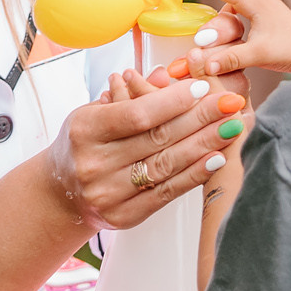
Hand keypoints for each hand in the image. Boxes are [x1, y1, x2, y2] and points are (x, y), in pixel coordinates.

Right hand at [45, 73, 249, 233]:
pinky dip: (195, 174)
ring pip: (166, 166)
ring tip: (231, 128)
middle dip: (200, 119)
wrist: (60, 192)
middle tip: (229, 104)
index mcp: (85, 129)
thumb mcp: (96, 111)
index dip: (173, 101)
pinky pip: (167, 193)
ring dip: (204, 145)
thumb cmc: (84, 143)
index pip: (136, 114)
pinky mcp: (124, 216)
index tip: (202, 87)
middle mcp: (94, 164)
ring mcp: (108, 193)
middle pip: (157, 139)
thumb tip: (168, 74)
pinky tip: (215, 158)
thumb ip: (132, 94)